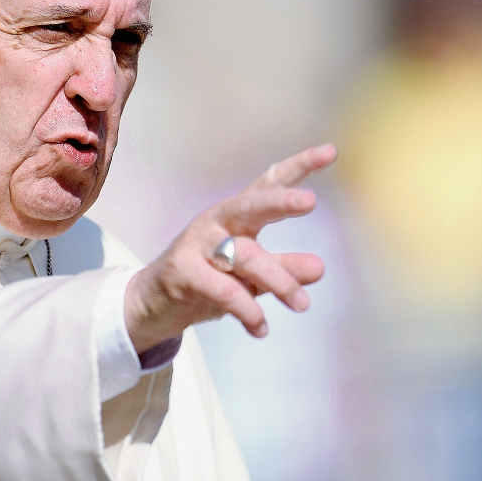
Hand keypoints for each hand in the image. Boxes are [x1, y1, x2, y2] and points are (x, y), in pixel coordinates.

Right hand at [123, 144, 336, 352]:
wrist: (152, 305)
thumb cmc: (207, 282)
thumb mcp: (250, 276)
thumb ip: (283, 269)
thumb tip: (320, 268)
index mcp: (236, 216)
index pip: (268, 185)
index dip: (298, 167)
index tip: (329, 152)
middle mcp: (217, 222)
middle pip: (251, 205)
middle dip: (281, 201)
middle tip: (310, 202)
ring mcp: (196, 244)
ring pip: (246, 255)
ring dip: (280, 281)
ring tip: (302, 304)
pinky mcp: (182, 271)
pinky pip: (224, 290)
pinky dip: (247, 311)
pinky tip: (260, 328)